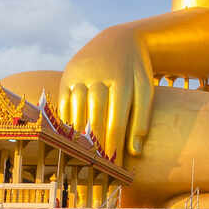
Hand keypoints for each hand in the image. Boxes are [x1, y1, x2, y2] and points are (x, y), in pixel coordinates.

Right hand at [58, 25, 153, 158]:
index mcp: (121, 81)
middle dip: (96, 147)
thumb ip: (142, 119)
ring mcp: (79, 75)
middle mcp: (97, 76)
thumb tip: (135, 152)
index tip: (115, 167)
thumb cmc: (136, 71)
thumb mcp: (145, 89)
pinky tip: (71, 139)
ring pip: (76, 112)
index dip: (115, 146)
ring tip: (84, 159)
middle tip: (98, 169)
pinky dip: (67, 122)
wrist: (119, 39)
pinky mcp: (67, 75)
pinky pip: (63, 104)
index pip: (115, 121)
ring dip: (79, 138)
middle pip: (94, 119)